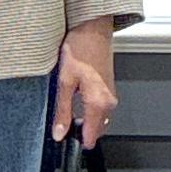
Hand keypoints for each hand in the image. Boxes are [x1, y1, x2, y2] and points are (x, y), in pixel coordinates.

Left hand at [51, 16, 117, 147]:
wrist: (93, 29)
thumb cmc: (80, 49)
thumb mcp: (64, 82)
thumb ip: (62, 111)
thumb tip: (59, 132)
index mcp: (98, 103)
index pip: (91, 137)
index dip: (76, 142)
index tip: (64, 141)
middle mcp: (109, 102)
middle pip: (96, 130)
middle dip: (81, 132)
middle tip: (62, 126)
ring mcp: (111, 95)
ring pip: (99, 119)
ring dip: (85, 121)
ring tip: (68, 112)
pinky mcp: (109, 88)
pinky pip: (101, 108)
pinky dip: (90, 110)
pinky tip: (76, 100)